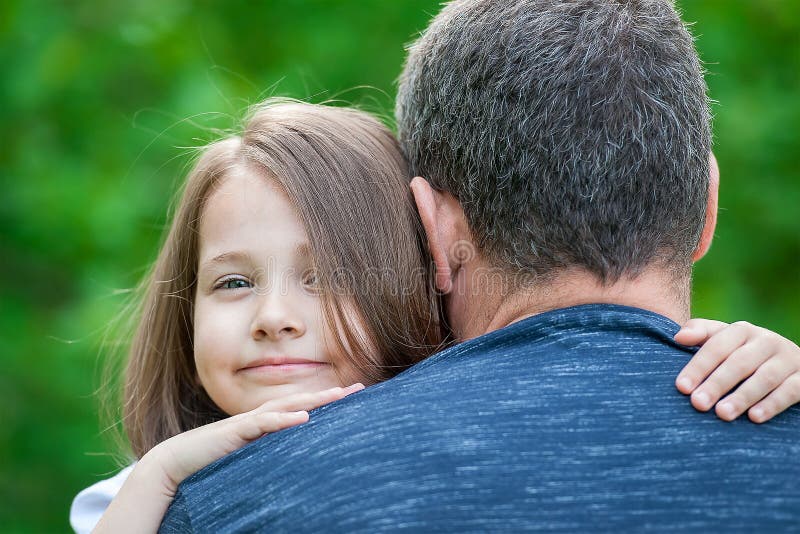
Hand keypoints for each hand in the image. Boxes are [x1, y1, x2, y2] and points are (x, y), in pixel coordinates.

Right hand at [145, 383, 364, 494]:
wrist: (177, 462)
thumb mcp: (250, 457)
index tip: (354, 395)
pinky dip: (284, 419)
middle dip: (331, 394)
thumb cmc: (213, 460)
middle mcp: (261, 415)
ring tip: (340, 395)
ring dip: (314, 400)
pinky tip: (304, 418)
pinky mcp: (237, 431)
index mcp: (266, 421)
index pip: (303, 406)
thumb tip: (296, 462)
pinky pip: (264, 423)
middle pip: (302, 399)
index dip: (328, 400)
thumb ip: (270, 454)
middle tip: (360, 388)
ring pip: (288, 405)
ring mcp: (250, 421)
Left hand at [674, 319, 799, 422]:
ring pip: (764, 378)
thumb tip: (679, 337)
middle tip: (698, 404)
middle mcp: (767, 341)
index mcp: (742, 330)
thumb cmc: (743, 353)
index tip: (682, 387)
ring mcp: (788, 358)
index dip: (698, 366)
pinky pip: (790, 391)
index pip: (717, 346)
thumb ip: (701, 334)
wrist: (789, 363)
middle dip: (716, 384)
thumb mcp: (723, 339)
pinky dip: (771, 404)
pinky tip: (754, 418)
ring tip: (722, 414)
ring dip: (742, 397)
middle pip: (739, 363)